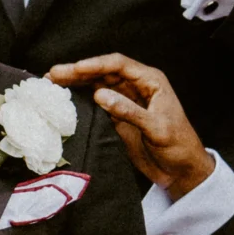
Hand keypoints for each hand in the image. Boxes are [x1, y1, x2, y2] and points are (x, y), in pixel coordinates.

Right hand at [49, 54, 213, 193]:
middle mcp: (136, 86)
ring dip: (75, 84)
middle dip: (78, 72)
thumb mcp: (156, 128)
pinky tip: (64, 99)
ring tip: (51, 83)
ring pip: (96, 85)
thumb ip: (128, 111)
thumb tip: (99, 95)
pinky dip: (80, 100)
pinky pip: (96, 103)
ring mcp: (125, 101)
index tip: (74, 69)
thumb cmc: (178, 145)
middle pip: (103, 73)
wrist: (181, 170)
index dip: (95, 64)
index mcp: (150, 81)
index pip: (118, 65)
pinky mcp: (118, 116)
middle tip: (53, 74)